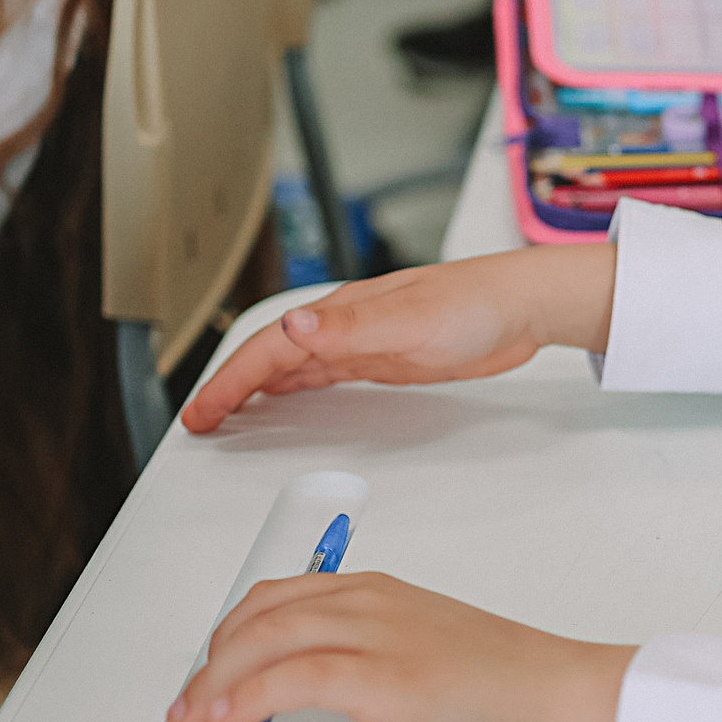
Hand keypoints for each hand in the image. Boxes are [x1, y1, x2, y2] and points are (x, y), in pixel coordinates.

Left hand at [167, 572, 637, 721]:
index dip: (229, 640)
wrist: (561, 695)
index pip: (278, 600)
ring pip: (260, 642)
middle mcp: (368, 601)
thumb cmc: (513, 685)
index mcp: (379, 591)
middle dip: (208, 665)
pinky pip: (287, 679)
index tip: (210, 678)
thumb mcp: (431, 653)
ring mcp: (373, 633)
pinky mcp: (378, 674)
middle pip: (256, 617)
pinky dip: (242, 700)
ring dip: (211, 687)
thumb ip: (377, 658)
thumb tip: (328, 688)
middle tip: (190, 712)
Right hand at [179, 244, 616, 433]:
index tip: (200, 412)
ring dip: (256, 388)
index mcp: (341, 315)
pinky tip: (288, 396)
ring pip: (293, 366)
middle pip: (271, 357)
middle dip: (229, 387)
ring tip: (226, 412)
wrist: (522, 306)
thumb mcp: (408, 320)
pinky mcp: (387, 356)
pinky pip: (325, 373)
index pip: (268, 350)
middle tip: (199, 419)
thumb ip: (349, 327)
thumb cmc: (475, 302)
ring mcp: (365, 341)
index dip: (228, 382)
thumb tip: (293, 328)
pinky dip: (296, 387)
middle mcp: (346, 325)